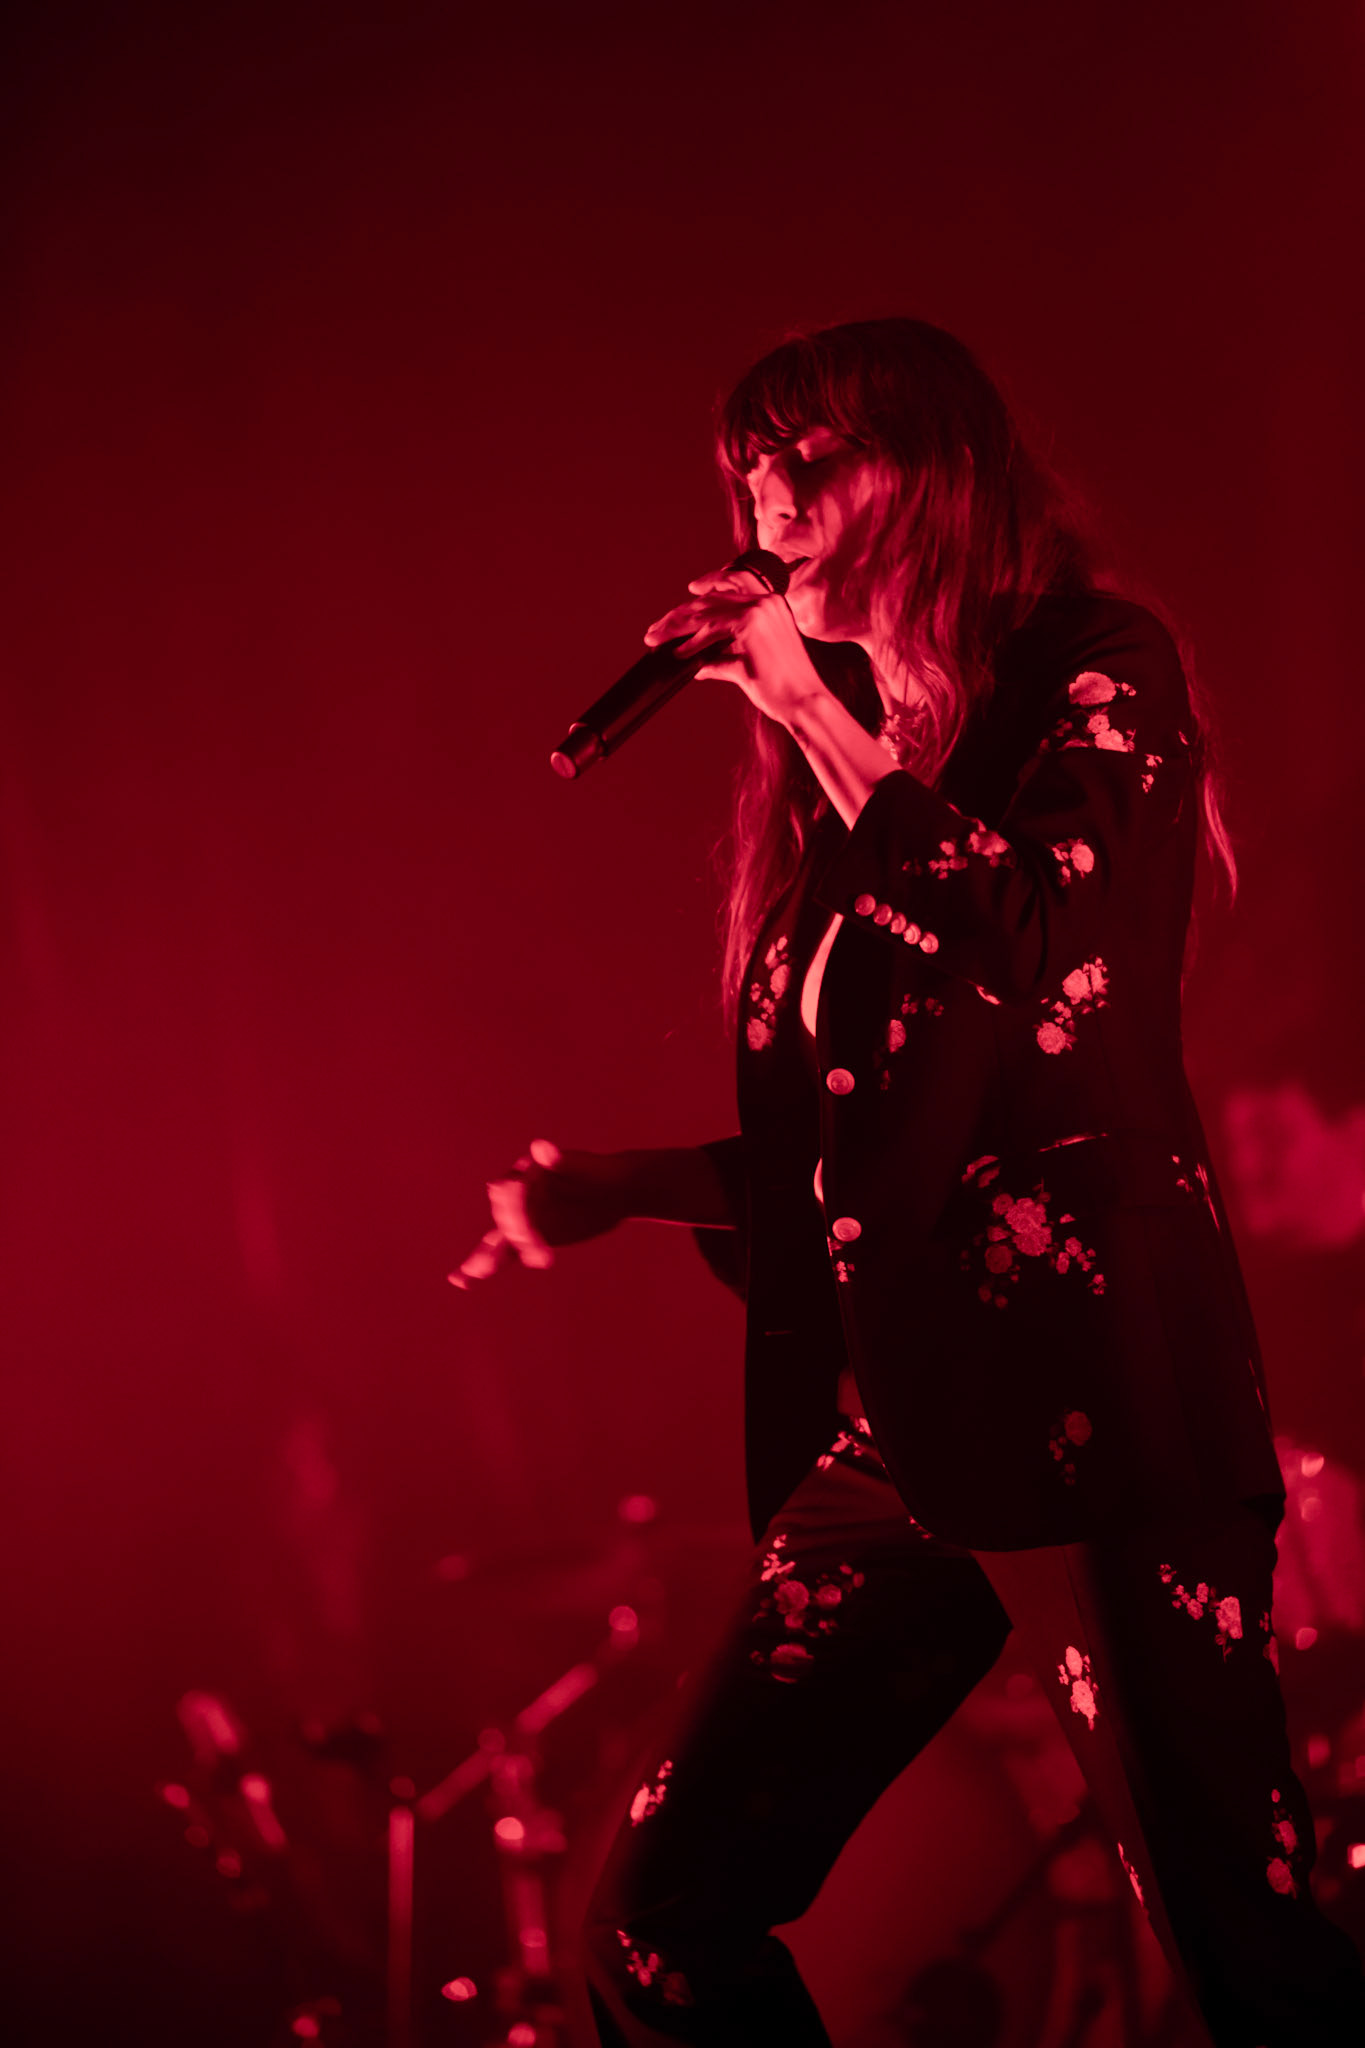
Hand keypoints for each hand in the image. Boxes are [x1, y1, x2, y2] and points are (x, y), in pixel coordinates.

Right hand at [448, 1139, 630, 1289]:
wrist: (612, 1193)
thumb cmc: (598, 1173)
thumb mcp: (584, 1167)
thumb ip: (560, 1161)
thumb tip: (540, 1147)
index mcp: (526, 1172)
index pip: (511, 1190)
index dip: (516, 1209)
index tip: (530, 1228)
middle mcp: (516, 1195)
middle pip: (507, 1218)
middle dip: (519, 1237)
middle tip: (542, 1258)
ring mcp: (520, 1218)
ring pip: (498, 1238)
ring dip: (486, 1256)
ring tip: (477, 1272)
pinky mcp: (525, 1239)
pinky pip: (502, 1253)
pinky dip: (484, 1265)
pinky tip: (462, 1281)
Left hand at [643, 563, 826, 726]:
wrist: (803, 701)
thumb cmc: (782, 687)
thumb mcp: (748, 663)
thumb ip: (722, 658)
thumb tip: (698, 665)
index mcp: (771, 603)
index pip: (731, 586)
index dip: (705, 589)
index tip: (685, 597)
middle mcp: (766, 600)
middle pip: (711, 598)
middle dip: (679, 614)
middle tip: (657, 628)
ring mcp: (760, 609)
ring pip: (705, 611)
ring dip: (676, 626)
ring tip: (656, 637)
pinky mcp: (751, 625)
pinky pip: (711, 629)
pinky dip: (691, 642)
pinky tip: (678, 653)